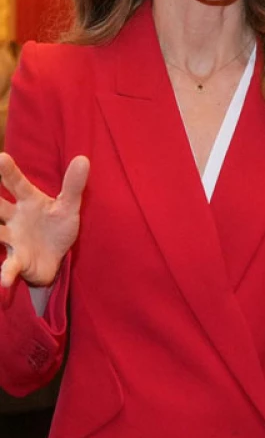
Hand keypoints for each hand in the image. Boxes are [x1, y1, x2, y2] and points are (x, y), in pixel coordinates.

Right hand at [0, 154, 89, 290]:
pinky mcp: (16, 260)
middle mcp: (14, 218)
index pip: (16, 184)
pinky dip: (5, 273)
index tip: (1, 157)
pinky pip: (8, 266)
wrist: (55, 258)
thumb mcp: (69, 206)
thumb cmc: (57, 227)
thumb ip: (74, 185)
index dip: (8, 172)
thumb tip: (83, 158)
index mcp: (28, 201)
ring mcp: (12, 239)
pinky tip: (4, 280)